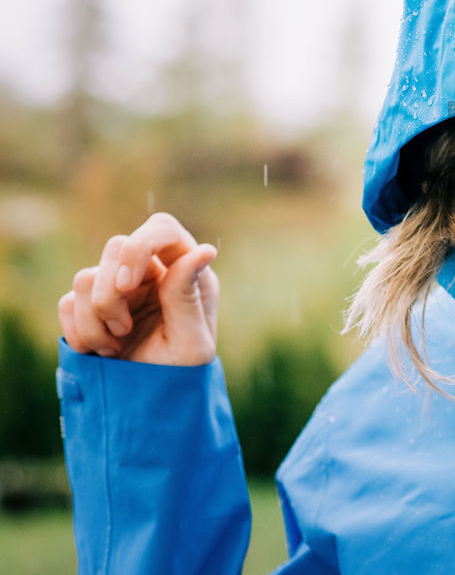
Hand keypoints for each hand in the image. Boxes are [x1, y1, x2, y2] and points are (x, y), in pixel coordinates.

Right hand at [57, 212, 219, 365]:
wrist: (147, 407)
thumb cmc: (179, 376)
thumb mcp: (192, 344)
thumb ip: (188, 296)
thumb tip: (205, 250)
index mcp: (185, 273)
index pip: (160, 228)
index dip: (139, 246)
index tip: (128, 285)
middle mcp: (152, 274)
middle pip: (116, 247)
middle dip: (111, 295)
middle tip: (124, 330)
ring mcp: (119, 289)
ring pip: (86, 278)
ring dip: (95, 320)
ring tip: (116, 348)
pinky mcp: (90, 308)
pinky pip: (68, 303)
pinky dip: (80, 332)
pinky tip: (101, 353)